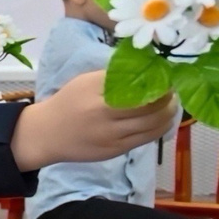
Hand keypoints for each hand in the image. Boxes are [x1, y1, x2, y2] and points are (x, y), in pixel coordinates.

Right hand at [10, 71, 173, 170]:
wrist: (46, 134)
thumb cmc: (68, 103)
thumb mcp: (85, 82)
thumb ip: (114, 76)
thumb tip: (147, 68)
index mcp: (97, 93)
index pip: (138, 85)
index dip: (158, 81)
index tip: (166, 75)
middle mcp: (105, 115)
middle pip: (150, 105)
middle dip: (168, 97)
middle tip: (172, 90)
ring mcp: (112, 135)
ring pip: (154, 124)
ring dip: (169, 113)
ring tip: (172, 104)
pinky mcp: (116, 150)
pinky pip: (147, 138)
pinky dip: (161, 127)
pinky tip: (163, 120)